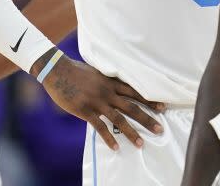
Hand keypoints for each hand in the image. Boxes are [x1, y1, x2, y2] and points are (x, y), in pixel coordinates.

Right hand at [40, 56, 164, 149]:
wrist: (57, 70)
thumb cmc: (75, 70)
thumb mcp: (96, 72)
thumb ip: (107, 80)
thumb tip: (115, 85)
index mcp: (110, 82)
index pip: (135, 92)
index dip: (149, 100)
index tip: (162, 107)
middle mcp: (107, 92)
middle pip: (132, 107)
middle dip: (147, 119)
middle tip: (160, 129)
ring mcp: (97, 102)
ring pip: (119, 119)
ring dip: (131, 132)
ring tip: (141, 143)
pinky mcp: (85, 110)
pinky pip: (100, 127)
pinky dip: (108, 138)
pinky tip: (115, 147)